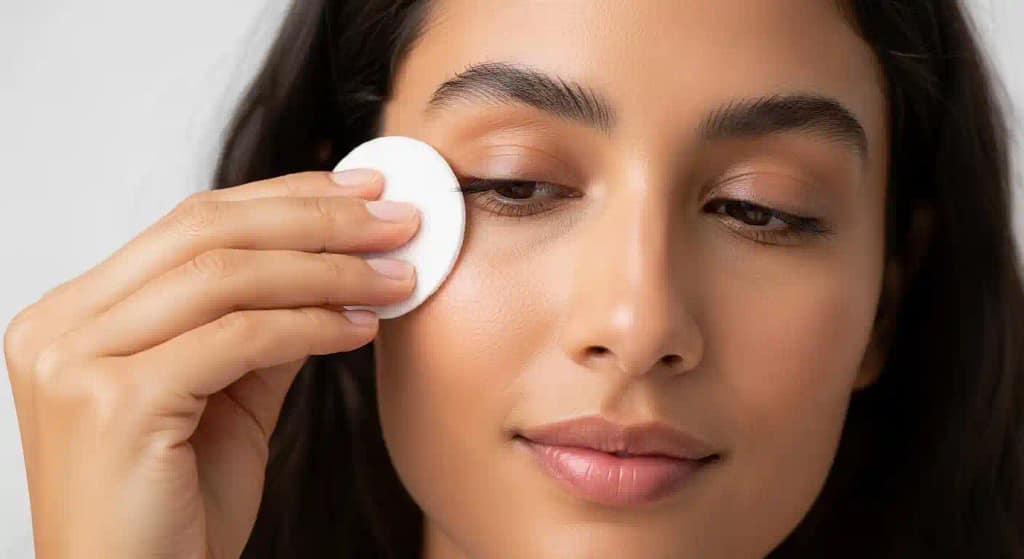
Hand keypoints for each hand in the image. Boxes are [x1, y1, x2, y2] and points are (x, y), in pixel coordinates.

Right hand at [3, 170, 418, 557]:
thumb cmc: (173, 512)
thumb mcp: (225, 400)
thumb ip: (261, 329)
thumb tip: (332, 269)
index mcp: (78, 315)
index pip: (191, 222)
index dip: (284, 196)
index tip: (361, 190)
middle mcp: (62, 326)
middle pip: (207, 230)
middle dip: (316, 218)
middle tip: (396, 219)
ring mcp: (78, 361)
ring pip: (226, 275)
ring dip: (329, 270)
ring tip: (395, 277)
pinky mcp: (116, 402)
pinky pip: (239, 338)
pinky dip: (311, 325)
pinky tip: (361, 330)